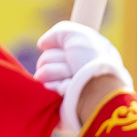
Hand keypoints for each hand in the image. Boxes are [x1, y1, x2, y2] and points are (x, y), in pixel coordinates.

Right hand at [34, 21, 132, 135]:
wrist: (94, 89)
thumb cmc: (91, 61)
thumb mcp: (78, 34)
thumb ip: (57, 33)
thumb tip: (42, 45)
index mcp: (82, 57)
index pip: (57, 47)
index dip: (59, 47)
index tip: (67, 49)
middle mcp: (72, 72)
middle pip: (46, 58)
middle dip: (57, 59)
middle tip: (73, 66)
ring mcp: (62, 88)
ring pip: (42, 72)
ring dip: (56, 72)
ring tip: (71, 78)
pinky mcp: (54, 103)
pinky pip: (41, 88)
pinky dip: (53, 86)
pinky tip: (65, 90)